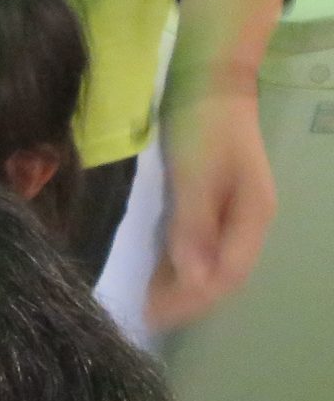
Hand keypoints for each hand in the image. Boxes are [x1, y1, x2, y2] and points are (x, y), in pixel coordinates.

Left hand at [149, 87, 275, 330]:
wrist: (211, 83)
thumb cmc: (205, 126)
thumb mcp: (196, 175)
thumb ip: (193, 225)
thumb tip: (191, 278)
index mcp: (253, 215)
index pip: (228, 274)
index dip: (193, 300)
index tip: (156, 315)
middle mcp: (247, 221)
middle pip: (222, 275)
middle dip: (187, 300)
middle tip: (146, 318)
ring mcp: (232, 214)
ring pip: (210, 264)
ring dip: (181, 287)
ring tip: (147, 306)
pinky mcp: (213, 205)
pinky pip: (200, 246)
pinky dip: (178, 266)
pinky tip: (155, 277)